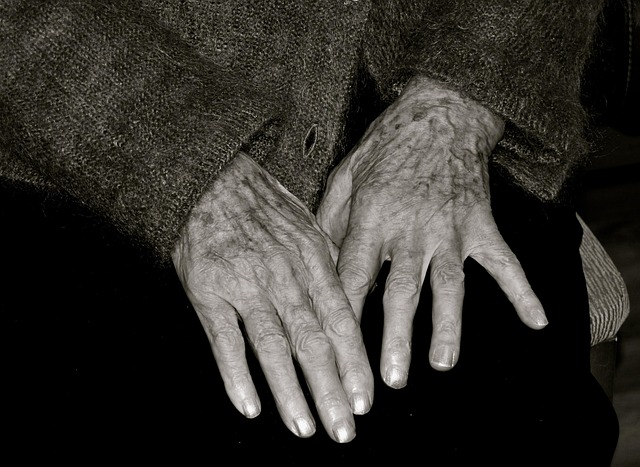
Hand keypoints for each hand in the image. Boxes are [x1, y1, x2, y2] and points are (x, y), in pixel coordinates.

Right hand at [171, 153, 373, 442]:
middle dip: (329, 389)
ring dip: (289, 391)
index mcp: (312, 261)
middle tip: (343, 431)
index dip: (354, 364)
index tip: (365, 400)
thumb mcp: (308, 224)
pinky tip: (249, 406)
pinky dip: (236, 375)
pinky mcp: (207, 292)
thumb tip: (357, 301)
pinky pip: (223, 341)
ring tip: (304, 428)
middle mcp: (282, 276)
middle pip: (311, 341)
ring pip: (271, 346)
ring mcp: (243, 285)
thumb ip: (331, 264)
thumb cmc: (264, 206)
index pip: (341, 321)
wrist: (211, 180)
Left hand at [316, 77, 546, 387]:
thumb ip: (330, 218)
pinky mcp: (481, 224)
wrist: (440, 112)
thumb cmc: (387, 145)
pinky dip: (522, 292)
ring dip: (447, 327)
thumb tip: (318, 260)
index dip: (345, 316)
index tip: (339, 351)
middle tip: (391, 378)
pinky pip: (505, 262)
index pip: (355, 276)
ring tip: (441, 363)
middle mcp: (411, 229)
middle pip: (402, 292)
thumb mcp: (346, 174)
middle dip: (396, 338)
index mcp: (373, 219)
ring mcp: (451, 229)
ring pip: (449, 286)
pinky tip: (536, 322)